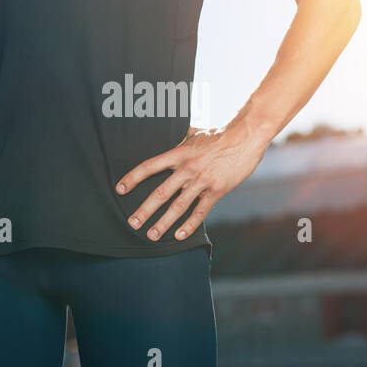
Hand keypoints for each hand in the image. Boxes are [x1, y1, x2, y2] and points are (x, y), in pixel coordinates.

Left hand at [115, 123, 268, 241]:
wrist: (246, 137)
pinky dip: (189, 225)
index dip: (133, 178)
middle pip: (161, 192)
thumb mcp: (195, 132)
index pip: (150, 166)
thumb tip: (165, 130)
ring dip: (163, 223)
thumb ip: (179, 137)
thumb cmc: (220, 134)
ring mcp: (202, 180)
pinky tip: (178, 236)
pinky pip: (200, 212)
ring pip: (178, 206)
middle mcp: (188, 168)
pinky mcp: (216, 190)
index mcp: (179, 153)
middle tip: (132, 223)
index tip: (120, 189)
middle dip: (145, 210)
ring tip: (152, 235)